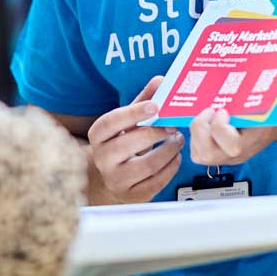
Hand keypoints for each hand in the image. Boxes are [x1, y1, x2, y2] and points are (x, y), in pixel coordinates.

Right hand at [86, 78, 183, 202]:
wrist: (110, 179)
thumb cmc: (121, 144)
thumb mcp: (127, 122)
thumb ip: (142, 101)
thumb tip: (160, 80)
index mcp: (98, 136)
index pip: (110, 122)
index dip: (133, 113)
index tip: (155, 106)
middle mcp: (102, 159)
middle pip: (129, 144)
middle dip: (156, 133)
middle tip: (173, 126)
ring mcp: (116, 179)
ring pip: (147, 164)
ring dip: (169, 150)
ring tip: (178, 141)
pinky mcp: (132, 195)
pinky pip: (157, 181)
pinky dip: (171, 167)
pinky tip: (175, 157)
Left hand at [188, 106, 276, 167]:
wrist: (272, 126)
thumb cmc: (265, 111)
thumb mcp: (259, 103)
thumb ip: (245, 99)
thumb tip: (232, 77)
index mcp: (251, 142)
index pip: (232, 146)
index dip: (220, 126)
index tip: (223, 110)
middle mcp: (237, 155)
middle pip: (209, 154)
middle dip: (201, 129)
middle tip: (208, 112)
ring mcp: (226, 159)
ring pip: (199, 156)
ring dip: (196, 134)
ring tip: (204, 118)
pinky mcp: (218, 157)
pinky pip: (198, 154)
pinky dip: (195, 139)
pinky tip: (203, 126)